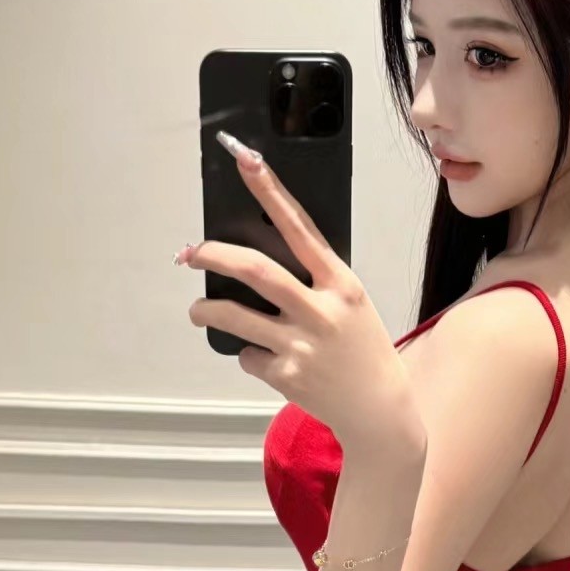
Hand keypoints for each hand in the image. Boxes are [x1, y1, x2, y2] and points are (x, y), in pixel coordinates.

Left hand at [177, 134, 425, 458]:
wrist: (379, 409)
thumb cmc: (360, 349)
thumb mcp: (350, 304)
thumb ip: (314, 281)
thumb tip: (255, 261)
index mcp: (341, 283)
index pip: (300, 227)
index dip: (270, 192)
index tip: (246, 161)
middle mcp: (321, 310)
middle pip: (256, 271)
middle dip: (214, 256)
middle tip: (190, 253)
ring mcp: (302, 345)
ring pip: (234, 317)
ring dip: (206, 310)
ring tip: (198, 310)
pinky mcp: (287, 376)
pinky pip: (248, 356)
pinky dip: (249, 355)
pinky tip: (267, 361)